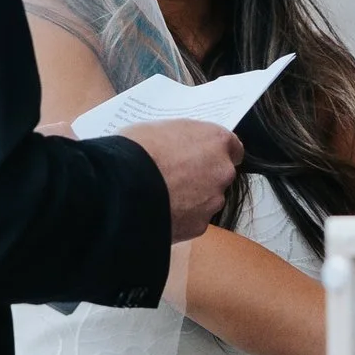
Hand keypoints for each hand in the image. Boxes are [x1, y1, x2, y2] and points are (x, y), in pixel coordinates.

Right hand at [121, 121, 243, 243]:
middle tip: (176, 177)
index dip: (215, 153)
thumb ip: (183, 139)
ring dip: (192, 199)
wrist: (122, 188)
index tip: (202, 157)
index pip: (232, 148)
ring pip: (207, 200)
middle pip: (220, 175)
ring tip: (163, 195)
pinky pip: (193, 219)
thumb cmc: (138, 151)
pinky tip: (160, 211)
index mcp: (217, 141)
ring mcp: (213, 201)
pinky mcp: (199, 226)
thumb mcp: (162, 128)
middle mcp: (223, 171)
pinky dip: (181, 217)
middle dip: (203, 177)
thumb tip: (181, 146)